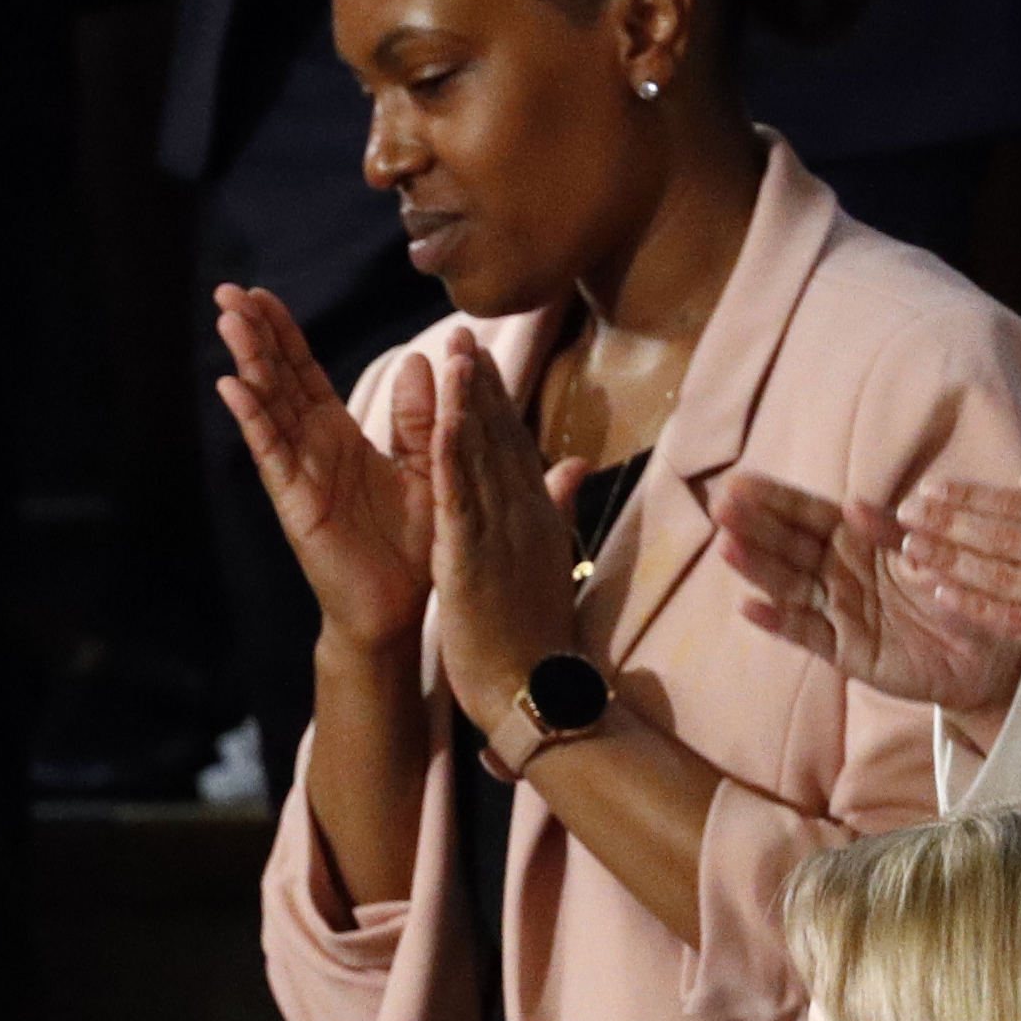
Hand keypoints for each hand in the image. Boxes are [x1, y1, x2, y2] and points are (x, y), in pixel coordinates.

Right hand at [213, 284, 432, 652]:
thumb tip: (422, 360)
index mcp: (339, 438)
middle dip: (254, 336)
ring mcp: (298, 474)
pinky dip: (252, 419)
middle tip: (228, 291)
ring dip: (248, 362)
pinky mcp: (296, 502)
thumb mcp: (429, 468)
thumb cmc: (414, 547)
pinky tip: (232, 385)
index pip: (304, 375)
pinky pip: (271, 453)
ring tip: (227, 320)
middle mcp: (311, 450)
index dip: (284, 335)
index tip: (261, 295)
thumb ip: (423, 418)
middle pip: (277, 380)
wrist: (400, 611)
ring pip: (268, 407)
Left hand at [423, 331, 588, 734]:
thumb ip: (557, 505)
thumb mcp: (548, 557)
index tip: (478, 356)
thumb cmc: (535, 631)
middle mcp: (523, 511)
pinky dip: (453, 457)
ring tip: (455, 352)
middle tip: (462, 331)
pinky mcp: (473, 556)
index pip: (511, 443)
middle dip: (480, 383)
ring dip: (469, 402)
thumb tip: (576, 464)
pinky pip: (461, 498)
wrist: (534, 689)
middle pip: (499, 436)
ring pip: (482, 455)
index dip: (494, 397)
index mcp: (534, 512)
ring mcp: (501, 531)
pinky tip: (444, 419)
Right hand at [711, 470, 1020, 714]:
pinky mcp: (843, 650)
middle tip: (721, 507)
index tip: (739, 482)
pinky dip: (778, 621)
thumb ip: (893, 531)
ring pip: (790, 585)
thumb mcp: (935, 550)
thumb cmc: (963, 592)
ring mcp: (837, 611)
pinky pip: (807, 634)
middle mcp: (839, 573)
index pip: (811, 515)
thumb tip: (852, 505)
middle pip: (790, 546)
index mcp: (859, 542)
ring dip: (756, 567)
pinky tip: (749, 606)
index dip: (776, 499)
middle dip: (755, 526)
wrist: (989, 655)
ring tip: (726, 547)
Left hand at [891, 479, 1020, 716]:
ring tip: (908, 548)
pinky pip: (1011, 620)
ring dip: (949, 561)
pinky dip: (971, 605)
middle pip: (1005, 536)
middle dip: (949, 522)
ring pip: (1002, 576)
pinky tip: (937, 593)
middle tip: (904, 513)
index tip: (930, 490)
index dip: (972, 497)